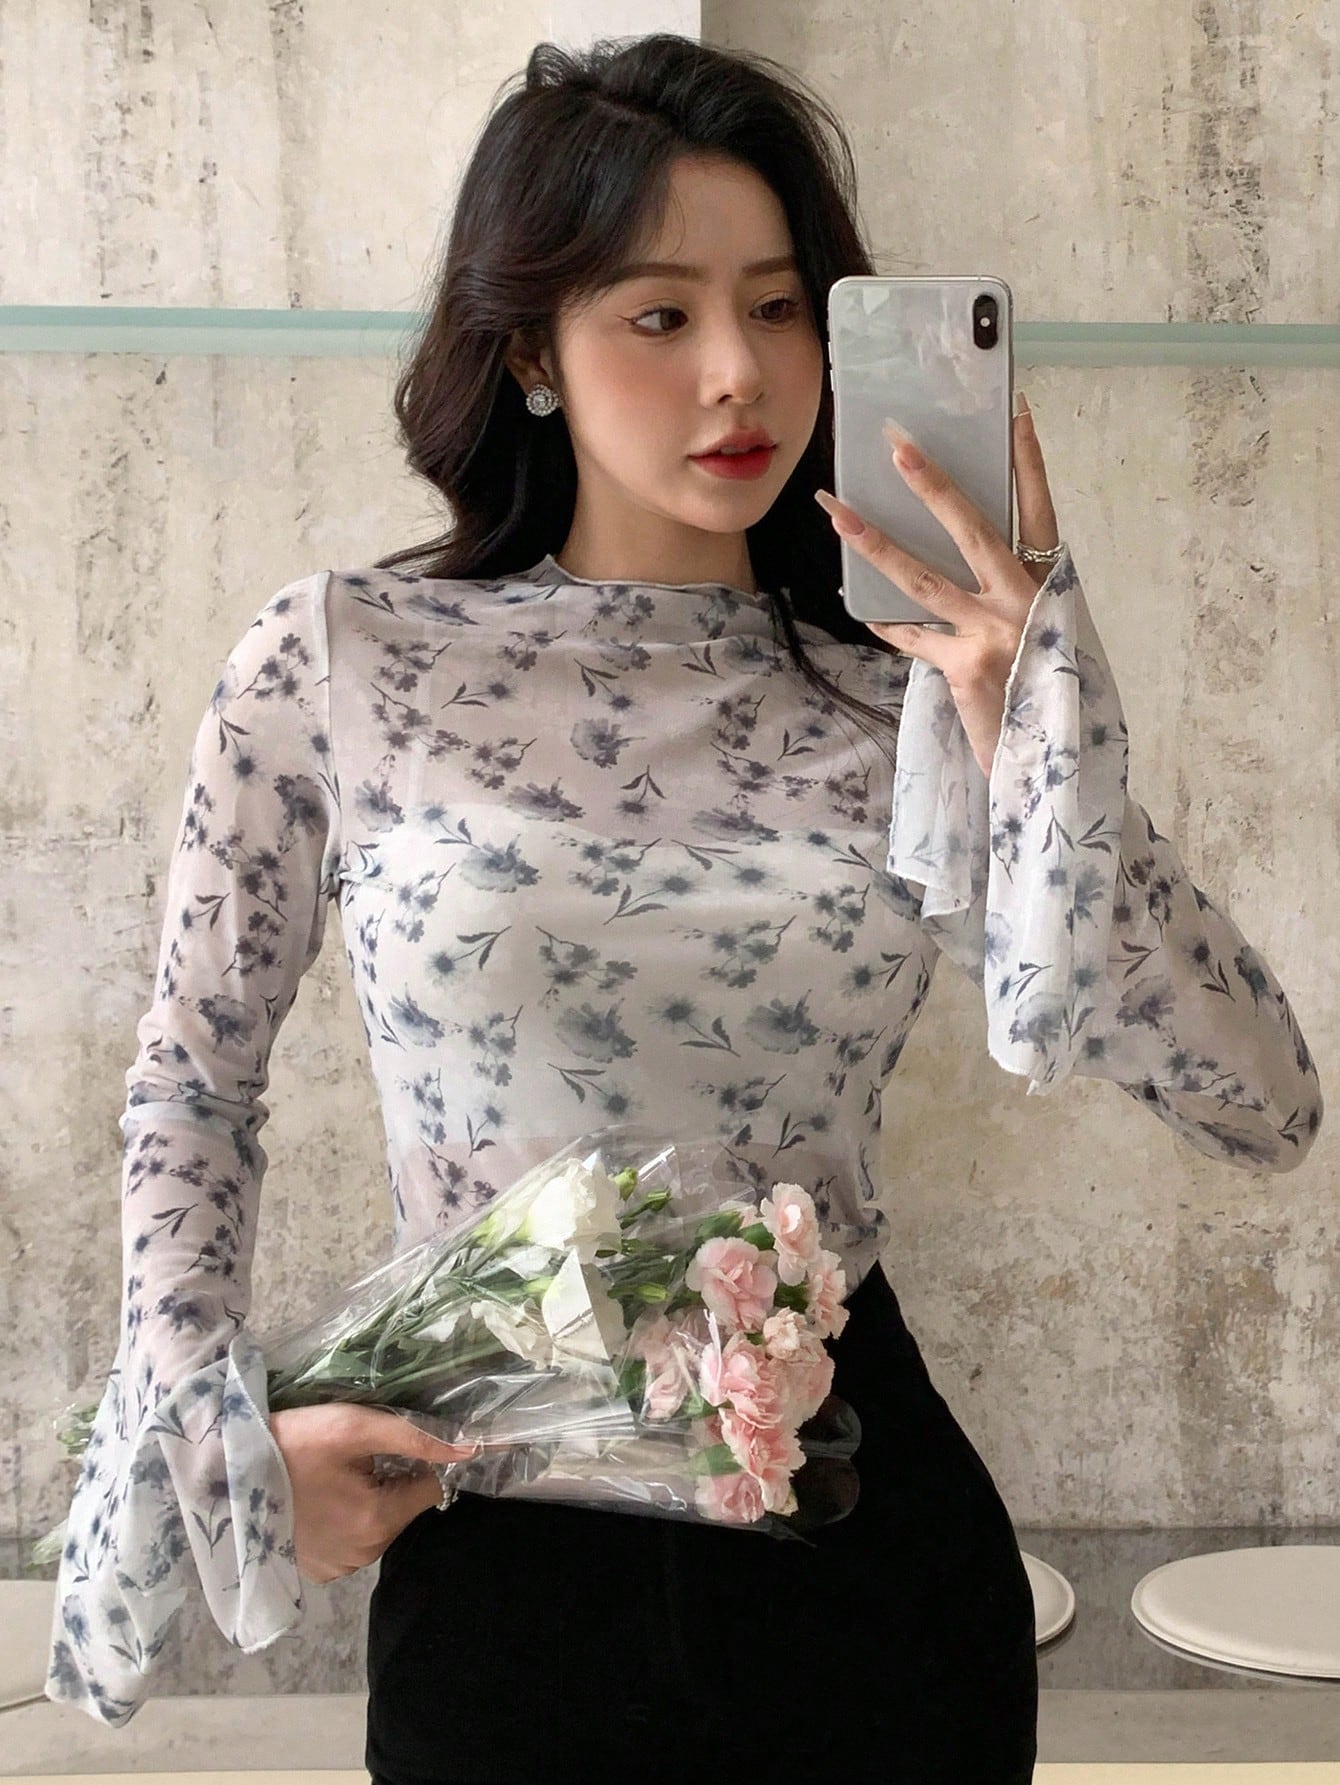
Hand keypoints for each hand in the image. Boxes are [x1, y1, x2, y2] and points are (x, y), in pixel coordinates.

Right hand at [269, 1402, 480, 1583]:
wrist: (226, 1473)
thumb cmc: (293, 1443)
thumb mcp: (354, 1427)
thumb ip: (416, 1436)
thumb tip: (472, 1448)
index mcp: (378, 1521)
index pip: (431, 1488)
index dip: (417, 1463)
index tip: (388, 1448)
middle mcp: (364, 1555)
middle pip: (403, 1507)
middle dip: (390, 1481)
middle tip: (350, 1459)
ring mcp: (338, 1568)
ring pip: (378, 1524)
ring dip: (368, 1502)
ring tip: (330, 1478)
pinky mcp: (317, 1571)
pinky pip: (351, 1542)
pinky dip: (344, 1521)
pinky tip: (318, 1500)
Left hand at [814, 396, 1060, 778]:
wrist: (1053, 761)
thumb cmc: (1045, 693)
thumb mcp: (1045, 634)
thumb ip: (1015, 595)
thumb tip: (963, 561)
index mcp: (1051, 585)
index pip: (1038, 508)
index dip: (1028, 460)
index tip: (1015, 411)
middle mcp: (1026, 600)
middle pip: (973, 528)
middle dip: (933, 484)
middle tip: (899, 445)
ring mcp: (994, 632)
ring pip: (923, 577)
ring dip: (876, 543)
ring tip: (839, 513)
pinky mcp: (963, 666)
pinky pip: (912, 636)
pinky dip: (889, 626)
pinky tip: (863, 611)